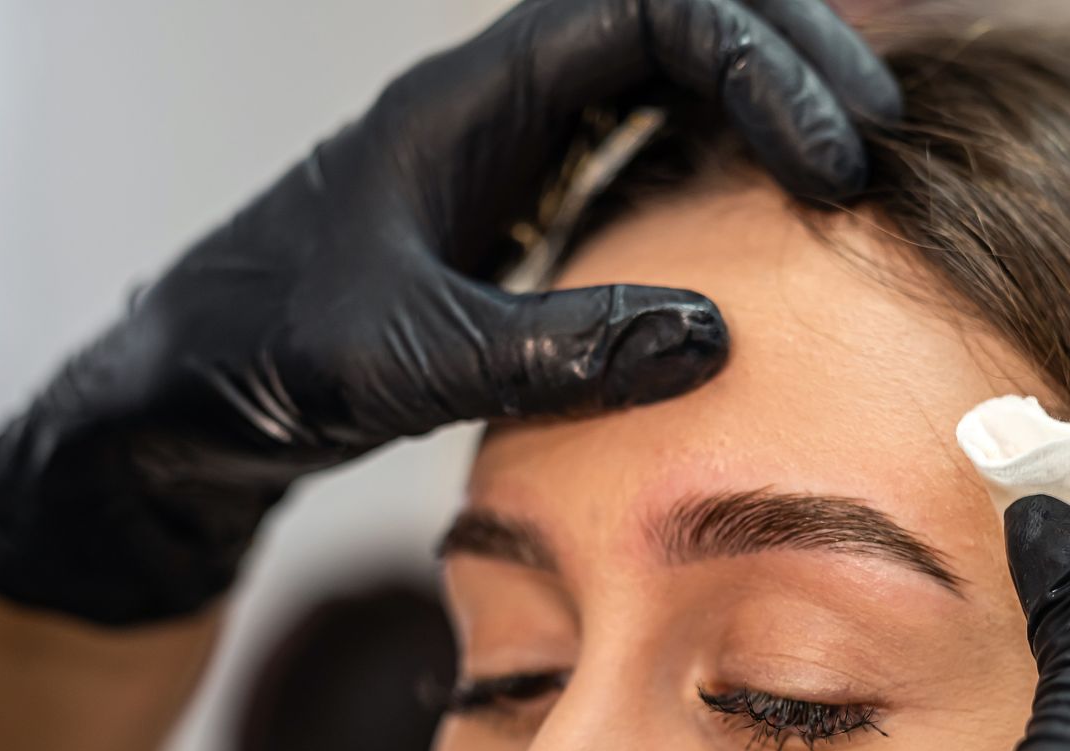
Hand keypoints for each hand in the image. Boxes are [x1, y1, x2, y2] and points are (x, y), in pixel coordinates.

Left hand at [0, 0, 899, 623]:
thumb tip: (712, 338)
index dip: (765, 64)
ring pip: (670, 68)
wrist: (187, 393)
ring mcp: (516, 144)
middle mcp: (505, 98)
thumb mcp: (408, 359)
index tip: (835, 162)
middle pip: (683, 14)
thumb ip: (553, 349)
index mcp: (476, 98)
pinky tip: (769, 218)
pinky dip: (721, 155)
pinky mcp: (522, 202)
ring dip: (766, 94)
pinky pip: (644, 139)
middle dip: (794, 56)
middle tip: (881, 142)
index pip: (655, 15)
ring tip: (852, 166)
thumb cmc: (269, 360)